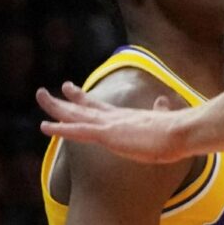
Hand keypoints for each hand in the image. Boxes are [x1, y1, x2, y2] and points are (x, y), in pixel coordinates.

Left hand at [36, 82, 204, 163]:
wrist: (183, 132)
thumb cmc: (178, 132)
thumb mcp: (165, 120)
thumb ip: (160, 111)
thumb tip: (162, 101)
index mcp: (126, 117)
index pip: (98, 107)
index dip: (82, 99)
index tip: (69, 90)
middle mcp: (114, 117)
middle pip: (82, 107)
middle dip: (63, 100)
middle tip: (45, 91)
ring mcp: (109, 125)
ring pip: (75, 114)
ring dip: (55, 107)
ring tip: (40, 96)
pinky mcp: (108, 134)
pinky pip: (78, 131)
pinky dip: (60, 128)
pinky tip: (44, 126)